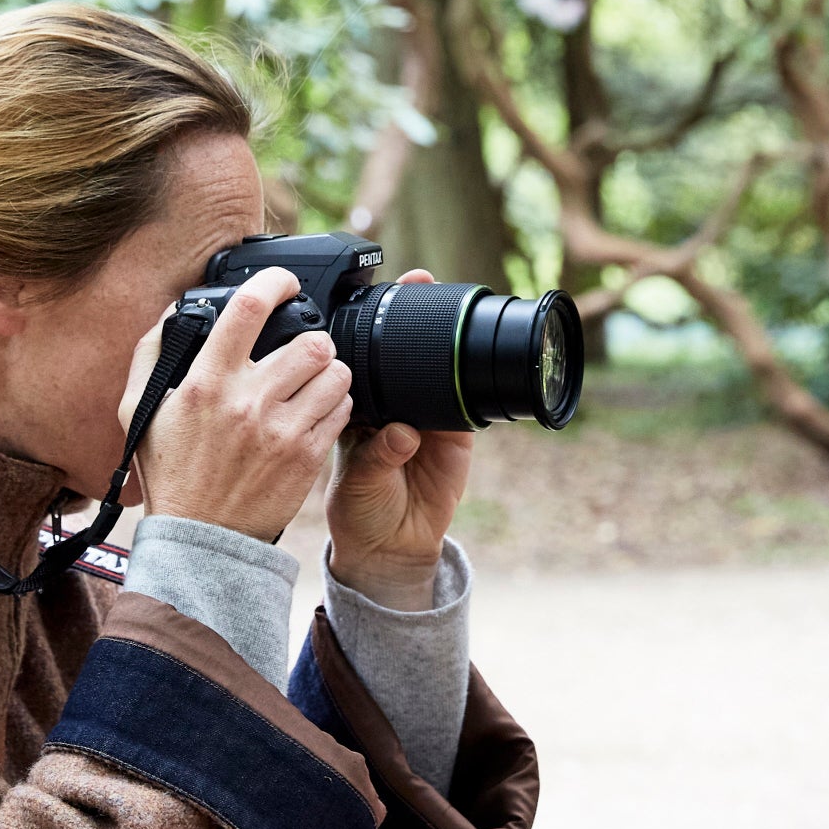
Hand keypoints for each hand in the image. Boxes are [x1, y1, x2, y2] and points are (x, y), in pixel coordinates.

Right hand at [123, 267, 350, 540]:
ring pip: (336, 374)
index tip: (284, 283)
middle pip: (311, 341)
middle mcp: (247, 402)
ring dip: (329, 371)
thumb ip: (152, 353)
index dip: (275, 282)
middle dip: (313, 338)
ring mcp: (282, 431)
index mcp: (207, 382)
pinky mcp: (306, 457)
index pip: (248, 308)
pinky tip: (316, 411)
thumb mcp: (139, 410)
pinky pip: (342, 411)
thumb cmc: (171, 472)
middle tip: (304, 349)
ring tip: (314, 381)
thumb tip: (172, 312)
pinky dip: (336, 405)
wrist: (199, 540)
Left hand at [326, 269, 474, 611]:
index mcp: (355, 404)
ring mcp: (427, 414)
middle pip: (402, 350)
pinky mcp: (458, 433)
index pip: (361, 355)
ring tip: (450, 311)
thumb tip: (403, 434)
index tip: (372, 292)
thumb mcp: (356, 479)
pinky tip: (472, 368)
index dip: (367, 324)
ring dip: (444, 339)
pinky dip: (471, 386)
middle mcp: (391, 402)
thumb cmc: (358, 508)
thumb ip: (376, 455)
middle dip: (411, 314)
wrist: (389, 547)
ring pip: (437, 367)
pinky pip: (468, 403)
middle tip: (420, 281)